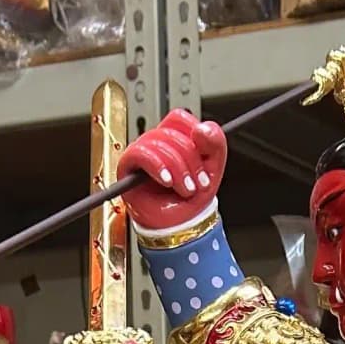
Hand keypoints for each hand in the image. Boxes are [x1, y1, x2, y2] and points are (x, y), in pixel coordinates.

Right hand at [118, 114, 227, 234]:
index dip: (193, 132)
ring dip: (177, 169)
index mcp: (174, 138)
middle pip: (171, 133)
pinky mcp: (129, 165)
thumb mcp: (213, 169)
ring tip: (186, 190)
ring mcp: (142, 153)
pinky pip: (140, 153)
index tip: (205, 155)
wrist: (179, 225)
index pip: (178, 118)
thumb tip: (202, 128)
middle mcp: (156, 143)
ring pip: (158, 143)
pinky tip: (167, 180)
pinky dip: (157, 166)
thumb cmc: (190, 198)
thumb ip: (215, 143)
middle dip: (190, 161)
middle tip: (198, 183)